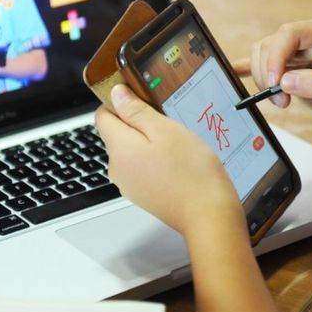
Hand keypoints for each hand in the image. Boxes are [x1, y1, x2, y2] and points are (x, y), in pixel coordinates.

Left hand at [95, 85, 241, 237]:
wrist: (209, 217)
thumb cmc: (192, 173)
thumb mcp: (166, 130)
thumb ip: (136, 111)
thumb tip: (116, 94)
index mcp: (118, 148)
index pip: (103, 115)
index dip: (120, 102)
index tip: (143, 99)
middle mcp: (117, 168)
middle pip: (118, 133)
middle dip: (139, 123)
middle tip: (169, 123)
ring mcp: (129, 184)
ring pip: (132, 150)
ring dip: (150, 142)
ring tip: (178, 145)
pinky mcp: (143, 195)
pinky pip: (142, 167)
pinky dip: (156, 159)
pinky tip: (178, 163)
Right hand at [233, 19, 311, 120]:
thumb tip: (286, 81)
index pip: (289, 33)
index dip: (276, 56)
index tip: (274, 83)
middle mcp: (308, 36)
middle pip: (271, 44)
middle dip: (268, 73)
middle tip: (282, 102)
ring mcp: (296, 48)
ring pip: (262, 53)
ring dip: (263, 78)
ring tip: (282, 102)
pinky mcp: (287, 61)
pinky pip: (262, 59)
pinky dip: (249, 67)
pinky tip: (235, 72)